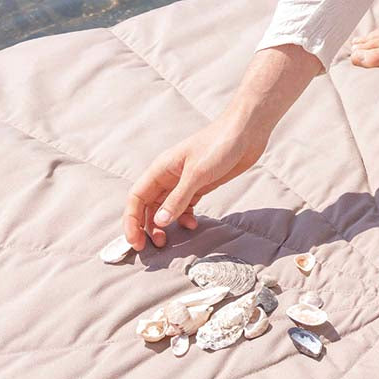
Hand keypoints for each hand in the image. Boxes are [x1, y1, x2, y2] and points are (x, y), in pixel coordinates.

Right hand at [122, 114, 269, 250]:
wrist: (247, 132)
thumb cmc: (219, 144)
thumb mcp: (197, 173)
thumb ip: (178, 198)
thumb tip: (159, 222)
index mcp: (161, 169)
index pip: (137, 197)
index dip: (131, 220)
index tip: (135, 241)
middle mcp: (169, 176)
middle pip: (148, 205)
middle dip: (145, 227)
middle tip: (151, 247)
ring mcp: (185, 181)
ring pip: (165, 208)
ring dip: (164, 225)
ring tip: (168, 241)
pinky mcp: (201, 186)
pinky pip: (185, 206)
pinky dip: (184, 218)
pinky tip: (193, 225)